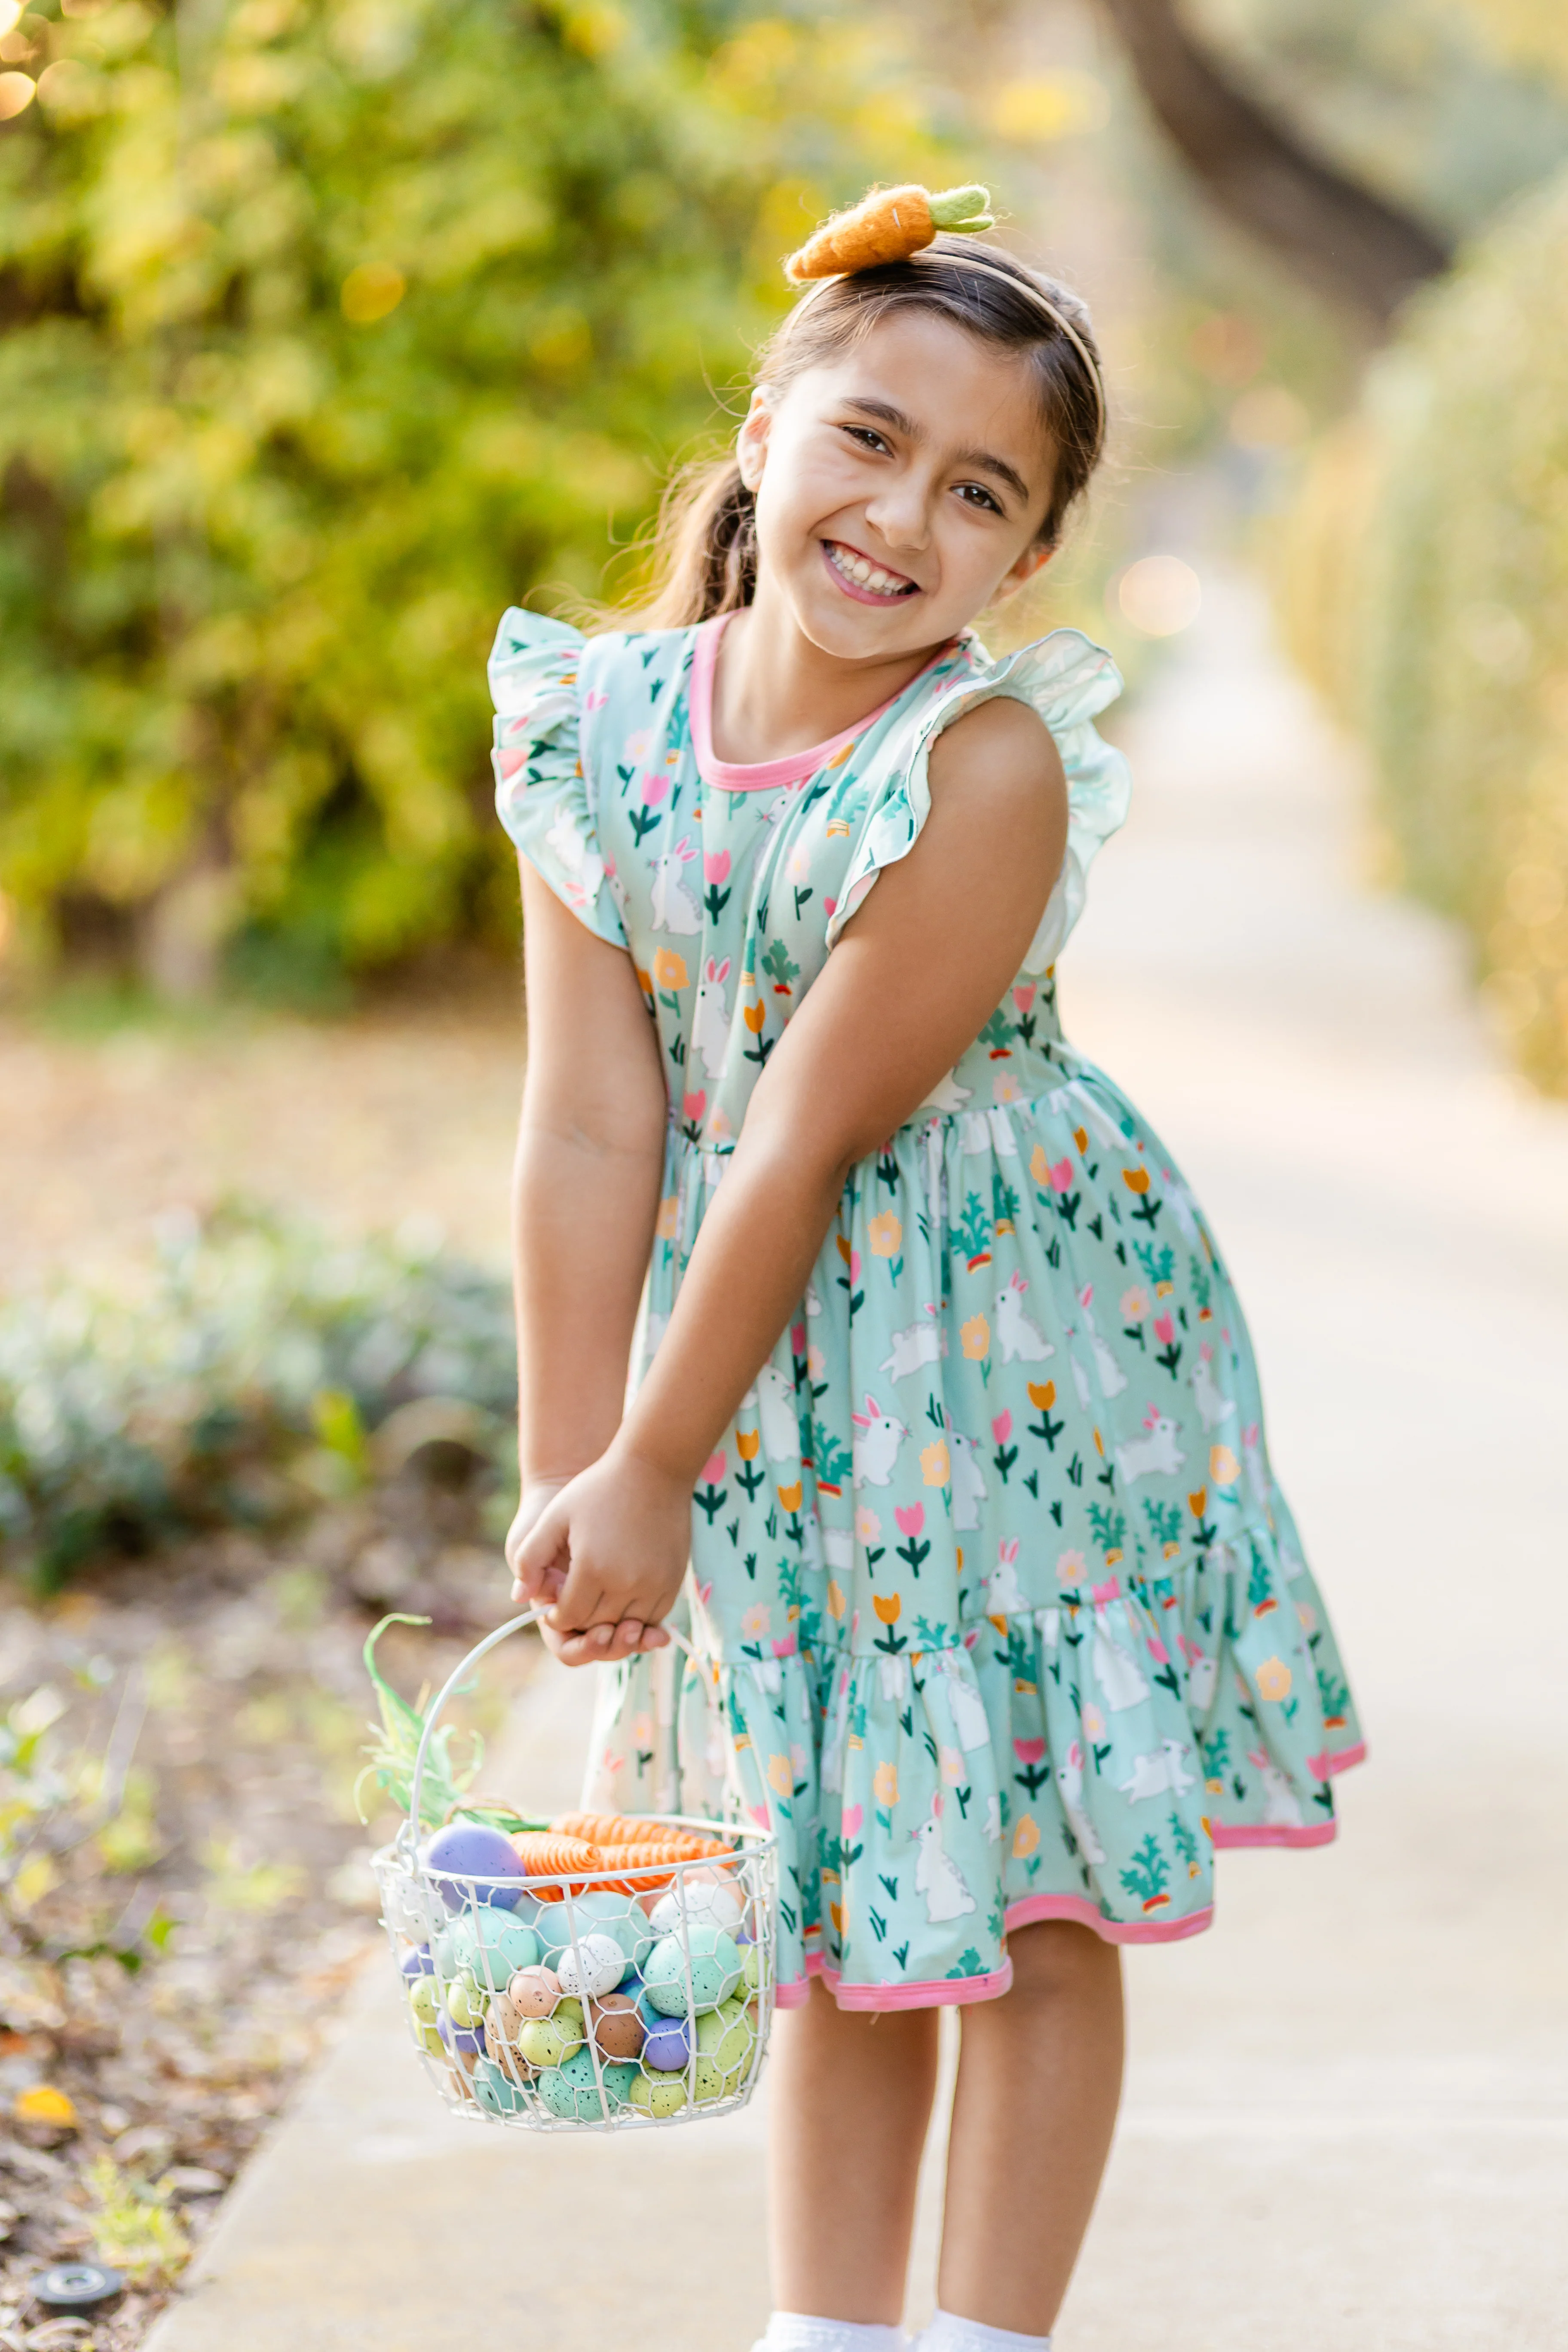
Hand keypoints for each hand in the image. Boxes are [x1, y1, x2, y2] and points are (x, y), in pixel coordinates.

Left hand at [511, 1440, 687, 1666]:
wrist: (654, 1469)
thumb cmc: (598, 1490)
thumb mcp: (554, 1517)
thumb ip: (530, 1557)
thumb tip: (520, 1596)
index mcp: (592, 1569)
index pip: (569, 1618)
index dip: (558, 1616)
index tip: (558, 1603)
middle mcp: (625, 1583)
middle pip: (597, 1626)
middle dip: (583, 1619)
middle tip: (577, 1599)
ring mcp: (653, 1584)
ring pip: (626, 1626)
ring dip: (611, 1620)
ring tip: (601, 1597)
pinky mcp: (673, 1582)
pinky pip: (652, 1617)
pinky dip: (636, 1615)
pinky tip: (625, 1594)